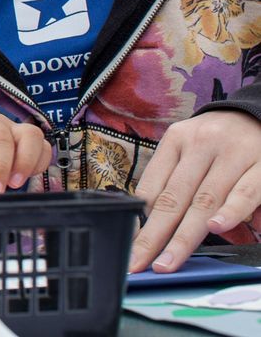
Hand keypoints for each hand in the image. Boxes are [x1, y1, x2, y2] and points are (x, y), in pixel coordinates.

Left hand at [129, 110, 260, 272]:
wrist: (259, 112)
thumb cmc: (219, 139)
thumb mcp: (191, 148)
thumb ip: (176, 180)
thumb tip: (151, 220)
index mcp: (176, 140)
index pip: (152, 186)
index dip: (138, 219)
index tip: (128, 247)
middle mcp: (200, 145)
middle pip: (173, 197)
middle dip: (155, 235)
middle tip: (142, 263)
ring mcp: (232, 154)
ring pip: (204, 199)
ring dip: (186, 235)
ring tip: (170, 259)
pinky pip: (245, 192)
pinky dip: (231, 211)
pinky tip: (217, 228)